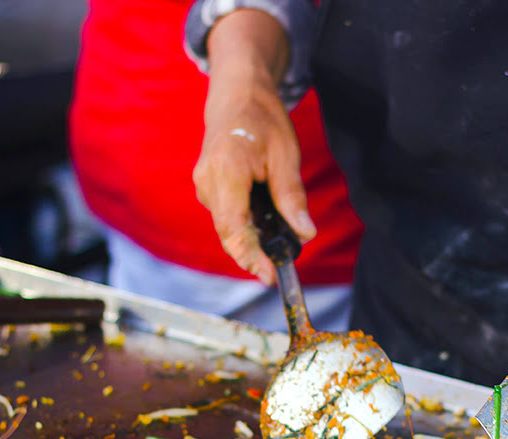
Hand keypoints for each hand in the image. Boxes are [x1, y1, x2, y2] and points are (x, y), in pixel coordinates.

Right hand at [193, 12, 313, 284]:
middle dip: (251, 256)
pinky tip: (263, 229)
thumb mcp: (286, 156)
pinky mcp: (205, 187)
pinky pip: (224, 216)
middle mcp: (207, 181)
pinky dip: (243, 228)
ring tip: (274, 251)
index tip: (269, 276)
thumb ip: (292, 197)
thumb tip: (305, 234)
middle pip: (227, 233)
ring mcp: (202, 184)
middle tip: (275, 272)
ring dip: (248, 242)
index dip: (250, 256)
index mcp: (227, 170)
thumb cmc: (263, 119)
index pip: (234, 227)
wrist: (235, 94)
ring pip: (225, 227)